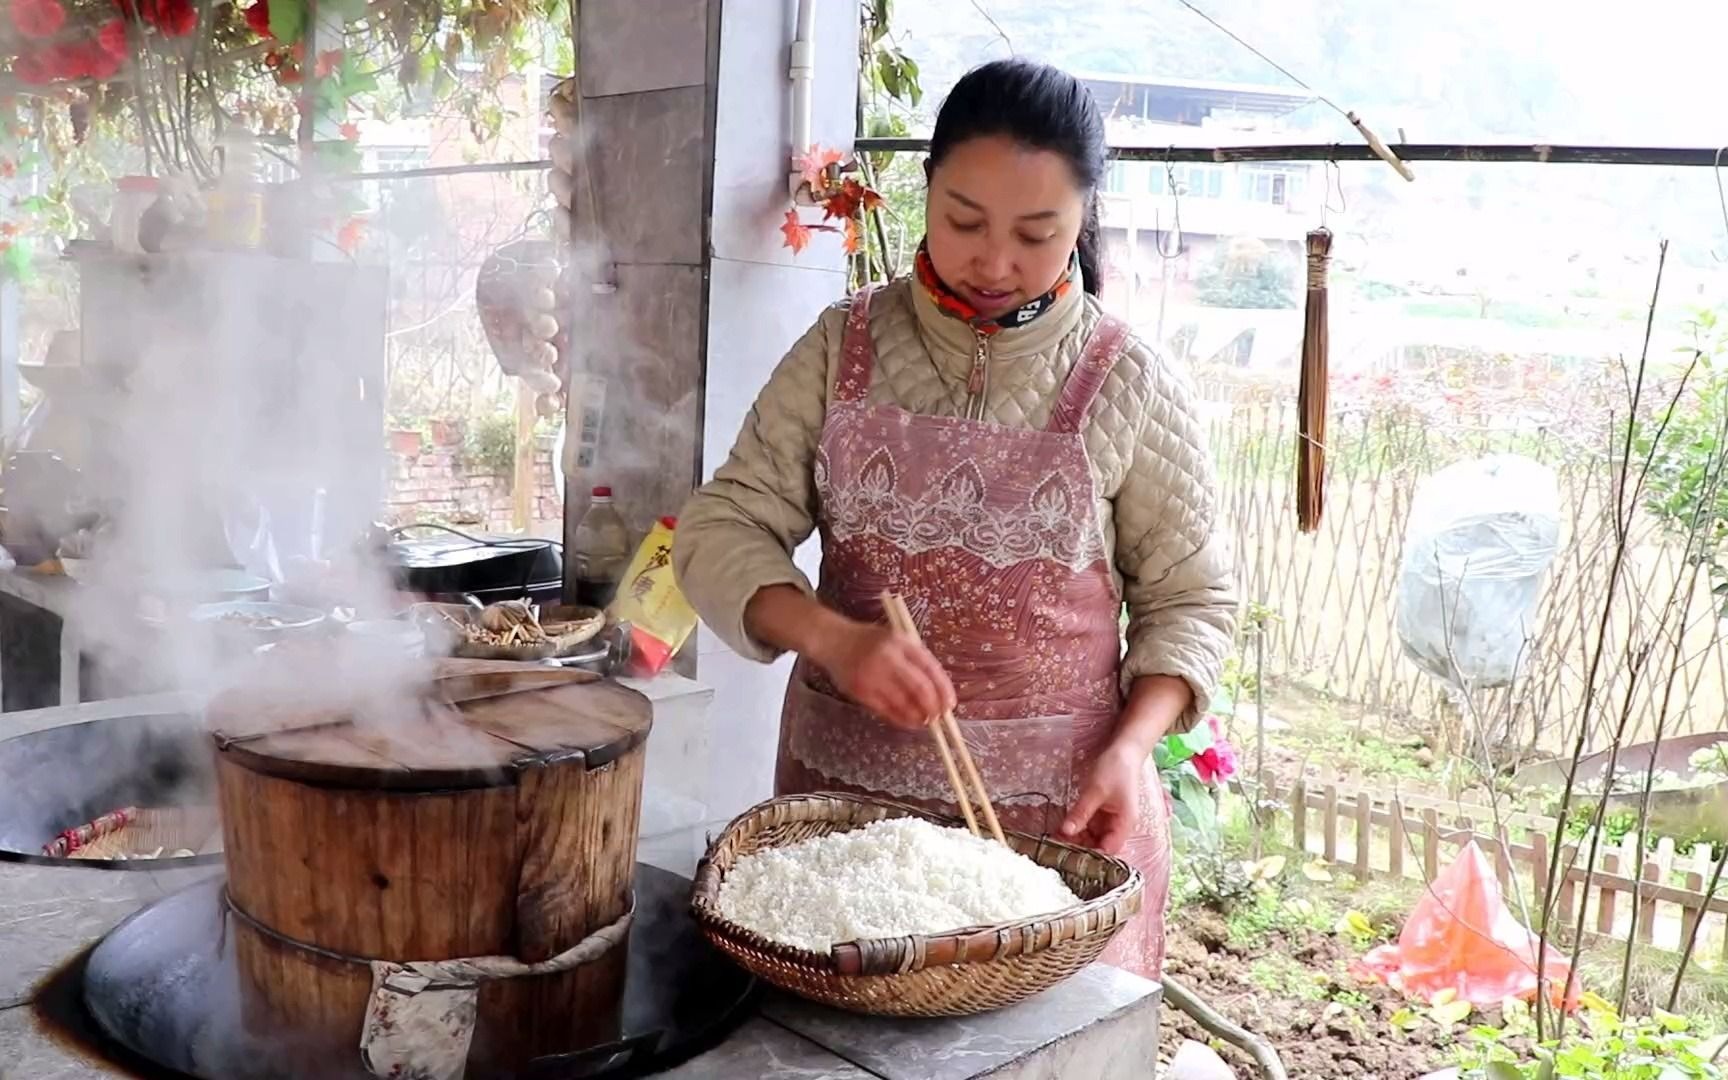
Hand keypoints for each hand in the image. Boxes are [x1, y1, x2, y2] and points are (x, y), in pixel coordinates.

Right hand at [809, 619, 955, 730]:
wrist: (833, 640)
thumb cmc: (869, 641)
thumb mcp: (895, 640)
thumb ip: (915, 659)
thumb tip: (937, 691)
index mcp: (901, 642)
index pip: (930, 668)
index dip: (943, 689)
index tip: (950, 704)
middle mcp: (888, 657)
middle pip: (919, 687)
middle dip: (933, 706)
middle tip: (938, 717)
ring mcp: (872, 674)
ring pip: (903, 702)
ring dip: (917, 716)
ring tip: (925, 722)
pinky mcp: (859, 689)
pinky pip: (886, 710)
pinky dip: (900, 719)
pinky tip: (908, 722)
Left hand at [1059, 743, 1144, 853]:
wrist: (1124, 750)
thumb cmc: (1115, 769)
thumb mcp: (1095, 790)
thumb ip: (1081, 812)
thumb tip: (1065, 832)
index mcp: (1125, 823)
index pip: (1109, 849)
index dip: (1091, 855)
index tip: (1070, 854)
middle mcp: (1119, 825)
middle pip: (1100, 845)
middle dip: (1081, 847)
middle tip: (1057, 846)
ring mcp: (1110, 819)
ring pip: (1093, 837)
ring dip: (1077, 838)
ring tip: (1056, 838)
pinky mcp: (1102, 813)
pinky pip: (1089, 826)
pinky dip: (1077, 827)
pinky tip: (1063, 828)